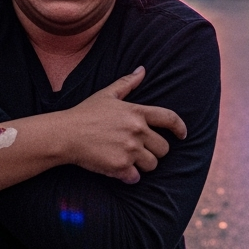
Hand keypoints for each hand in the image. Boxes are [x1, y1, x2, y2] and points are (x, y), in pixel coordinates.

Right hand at [60, 66, 187, 183]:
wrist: (65, 134)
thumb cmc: (85, 113)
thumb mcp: (106, 94)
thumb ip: (127, 83)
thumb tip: (142, 70)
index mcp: (137, 112)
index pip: (170, 118)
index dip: (180, 128)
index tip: (183, 135)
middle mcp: (137, 131)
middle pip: (164, 148)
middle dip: (155, 151)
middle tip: (140, 151)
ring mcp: (130, 149)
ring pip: (152, 164)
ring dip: (143, 165)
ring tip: (129, 160)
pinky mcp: (120, 166)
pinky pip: (136, 177)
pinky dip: (130, 177)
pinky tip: (120, 171)